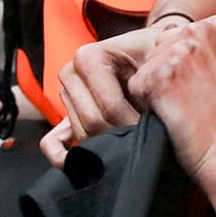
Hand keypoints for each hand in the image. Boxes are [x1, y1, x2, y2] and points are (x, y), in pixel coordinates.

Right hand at [55, 15, 191, 147]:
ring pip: (81, 133)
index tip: (156, 127)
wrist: (154, 51)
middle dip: (121, 133)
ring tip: (134, 135)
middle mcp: (71, 74)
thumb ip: (156, 77)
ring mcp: (66, 94)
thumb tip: (150, 106)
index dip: (134, 122)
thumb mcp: (163, 57)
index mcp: (88, 57)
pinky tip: (79, 164)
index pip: (108, 106)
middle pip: (92, 122)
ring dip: (108, 142)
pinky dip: (61, 155)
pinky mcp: (66, 113)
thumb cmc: (160, 54)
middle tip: (147, 135)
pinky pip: (52, 141)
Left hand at [126, 16, 215, 192]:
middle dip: (167, 77)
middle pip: (157, 51)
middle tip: (194, 102)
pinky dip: (148, 106)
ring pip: (145, 69)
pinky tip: (175, 116)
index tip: (205, 88)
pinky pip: (136, 87)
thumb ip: (206, 49)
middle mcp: (198, 30)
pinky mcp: (157, 75)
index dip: (184, 69)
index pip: (178, 38)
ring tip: (187, 109)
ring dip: (157, 92)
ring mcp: (177, 52)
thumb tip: (174, 35)